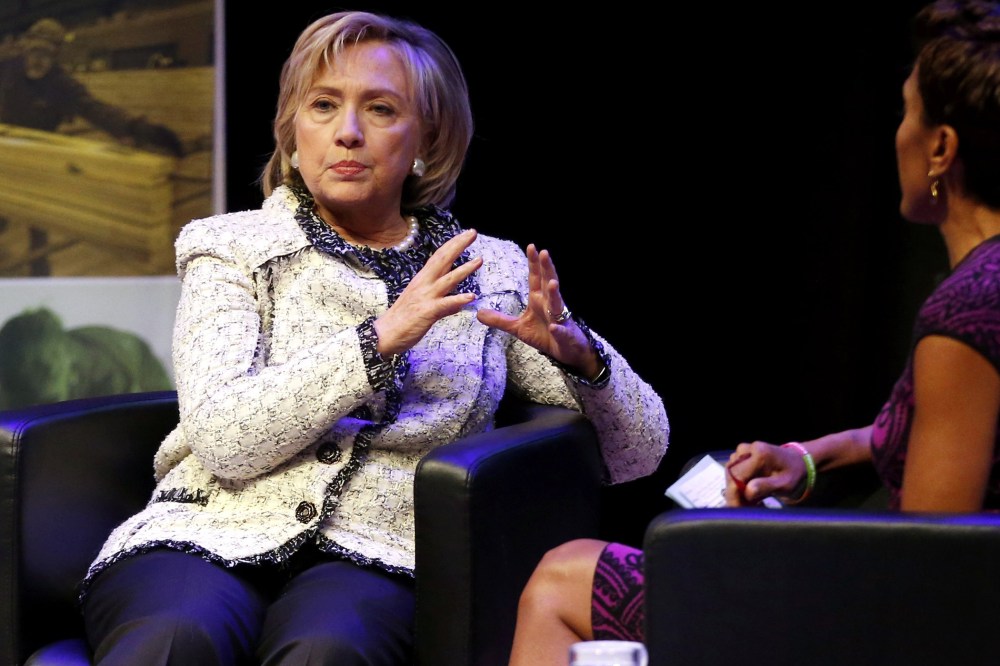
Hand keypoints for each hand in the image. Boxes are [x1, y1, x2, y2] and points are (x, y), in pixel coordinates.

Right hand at [373, 229, 481, 355]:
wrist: (383, 335)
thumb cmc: (402, 320)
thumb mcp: (423, 306)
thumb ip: (442, 302)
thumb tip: (458, 303)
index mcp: (422, 280)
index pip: (439, 257)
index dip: (453, 244)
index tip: (466, 234)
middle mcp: (424, 284)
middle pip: (442, 260)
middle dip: (458, 245)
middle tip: (473, 232)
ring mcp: (426, 297)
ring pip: (448, 279)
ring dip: (464, 269)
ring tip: (479, 260)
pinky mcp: (427, 312)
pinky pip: (445, 304)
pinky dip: (458, 299)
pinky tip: (471, 296)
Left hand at [476, 243, 598, 377]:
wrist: (565, 352)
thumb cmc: (544, 336)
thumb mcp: (518, 328)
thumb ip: (500, 320)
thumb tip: (478, 313)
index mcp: (539, 300)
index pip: (536, 278)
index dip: (533, 263)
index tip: (531, 247)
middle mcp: (550, 305)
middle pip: (548, 283)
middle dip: (547, 268)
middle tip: (544, 252)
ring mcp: (559, 319)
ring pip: (557, 303)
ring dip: (554, 294)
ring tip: (551, 283)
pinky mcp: (564, 334)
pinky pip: (560, 331)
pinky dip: (558, 329)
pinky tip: (554, 327)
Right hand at [722, 441, 806, 505]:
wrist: (798, 461)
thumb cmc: (793, 474)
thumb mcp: (785, 484)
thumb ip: (766, 487)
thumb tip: (747, 491)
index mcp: (760, 454)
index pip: (736, 476)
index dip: (734, 494)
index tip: (737, 509)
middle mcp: (748, 449)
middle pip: (731, 475)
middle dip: (734, 494)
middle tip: (744, 509)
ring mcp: (743, 450)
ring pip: (731, 474)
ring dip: (737, 490)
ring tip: (750, 502)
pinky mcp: (742, 454)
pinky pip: (734, 471)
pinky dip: (739, 484)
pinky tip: (749, 492)